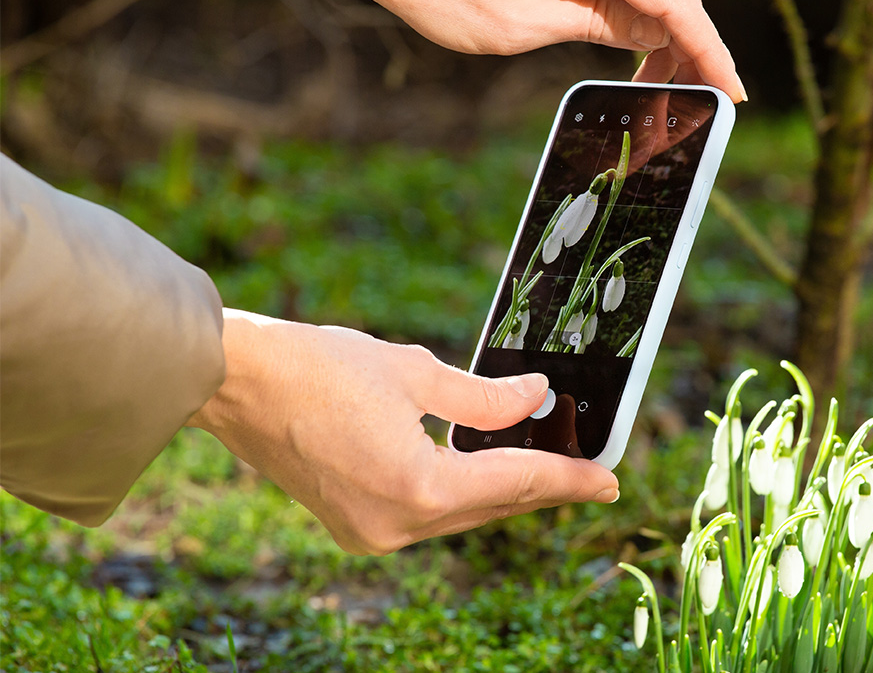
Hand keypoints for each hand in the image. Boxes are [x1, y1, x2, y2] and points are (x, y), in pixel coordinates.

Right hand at [187, 309, 619, 554]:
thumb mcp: (415, 372)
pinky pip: (427, 515)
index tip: (610, 478)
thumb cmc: (317, 366)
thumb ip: (485, 397)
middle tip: (592, 475)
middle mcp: (398, 525)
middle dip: (544, 488)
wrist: (233, 382)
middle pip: (492, 507)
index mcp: (419, 487)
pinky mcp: (354, 526)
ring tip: (551, 471)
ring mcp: (372, 533)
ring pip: (461, 515)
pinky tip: (485, 473)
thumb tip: (536, 400)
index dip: (569, 477)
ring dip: (504, 493)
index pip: (516, 482)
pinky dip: (460, 494)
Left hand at [372, 0, 746, 101]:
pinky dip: (642, 29)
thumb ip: (590, 27)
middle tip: (693, 107)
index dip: (712, 52)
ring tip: (660, 95)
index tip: (733, 93)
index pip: (678, 5)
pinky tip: (639, 64)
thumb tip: (644, 41)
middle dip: (693, 52)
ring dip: (669, 42)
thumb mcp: (516, 26)